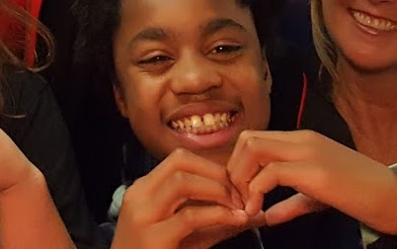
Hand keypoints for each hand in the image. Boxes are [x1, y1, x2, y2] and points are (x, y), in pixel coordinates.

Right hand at [111, 150, 251, 248]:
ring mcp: (142, 216)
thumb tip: (257, 214)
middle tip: (241, 194)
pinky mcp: (152, 238)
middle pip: (180, 162)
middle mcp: (139, 196)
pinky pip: (189, 216)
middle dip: (217, 173)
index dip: (211, 165)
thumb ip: (217, 222)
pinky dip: (218, 214)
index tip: (235, 184)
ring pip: (182, 181)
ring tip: (238, 206)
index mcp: (144, 190)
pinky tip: (235, 220)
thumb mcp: (187, 236)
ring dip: (217, 189)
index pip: (179, 158)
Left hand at [225, 130, 396, 234]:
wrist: (393, 197)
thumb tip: (266, 216)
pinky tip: (259, 212)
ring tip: (247, 205)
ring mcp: (309, 151)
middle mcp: (303, 139)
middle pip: (248, 139)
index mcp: (302, 140)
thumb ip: (289, 203)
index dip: (239, 165)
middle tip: (239, 200)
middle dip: (234, 170)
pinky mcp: (315, 171)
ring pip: (254, 149)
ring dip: (242, 179)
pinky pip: (270, 173)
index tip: (241, 194)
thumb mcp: (316, 196)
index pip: (255, 138)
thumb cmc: (358, 195)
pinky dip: (256, 192)